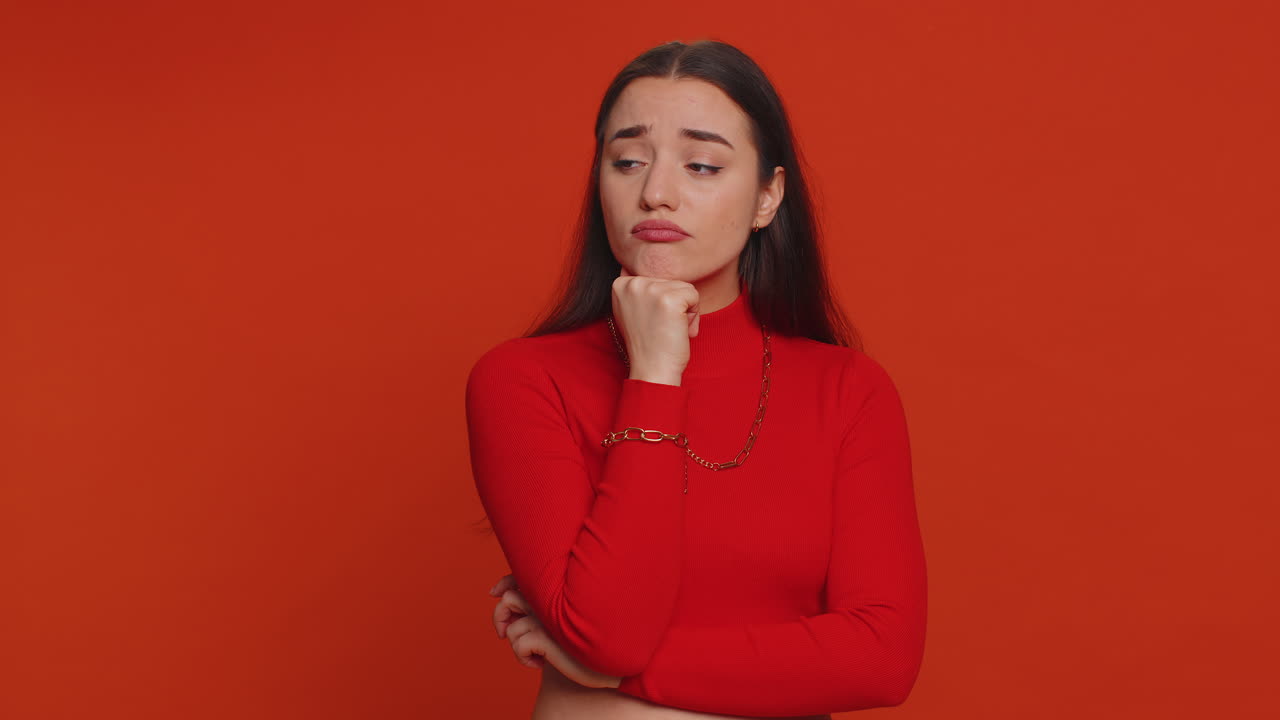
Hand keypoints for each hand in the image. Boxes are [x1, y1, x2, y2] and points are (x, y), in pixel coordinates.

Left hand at [488, 574, 622, 688]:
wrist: (610, 663)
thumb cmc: (584, 639)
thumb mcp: (560, 618)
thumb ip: (536, 604)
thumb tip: (499, 594)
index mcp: (555, 590)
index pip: (519, 577)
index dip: (503, 585)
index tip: (494, 593)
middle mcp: (551, 599)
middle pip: (507, 600)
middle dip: (500, 619)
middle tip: (505, 634)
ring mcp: (549, 618)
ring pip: (512, 629)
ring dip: (517, 645)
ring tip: (535, 653)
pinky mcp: (549, 638)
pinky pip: (519, 646)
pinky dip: (523, 658)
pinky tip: (540, 663)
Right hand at [612, 265, 699, 385]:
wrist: (652, 370)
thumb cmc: (648, 344)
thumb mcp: (634, 311)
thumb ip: (641, 292)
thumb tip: (652, 269)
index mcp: (620, 284)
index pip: (657, 278)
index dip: (660, 302)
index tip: (649, 322)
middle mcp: (633, 283)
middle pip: (671, 281)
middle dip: (674, 306)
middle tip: (661, 329)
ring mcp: (650, 289)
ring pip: (685, 288)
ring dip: (685, 312)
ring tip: (669, 330)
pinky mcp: (669, 299)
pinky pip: (695, 297)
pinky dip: (693, 317)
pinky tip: (678, 331)